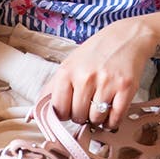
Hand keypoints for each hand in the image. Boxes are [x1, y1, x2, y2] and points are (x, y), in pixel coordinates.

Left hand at [41, 17, 157, 127]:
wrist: (127, 37)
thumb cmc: (95, 53)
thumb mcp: (69, 64)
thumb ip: (51, 89)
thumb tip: (33, 114)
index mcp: (67, 72)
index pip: (59, 110)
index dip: (65, 113)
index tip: (71, 108)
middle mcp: (85, 77)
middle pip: (78, 116)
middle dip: (82, 115)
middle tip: (88, 104)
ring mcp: (106, 83)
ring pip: (96, 119)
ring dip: (98, 118)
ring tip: (99, 106)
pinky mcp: (126, 88)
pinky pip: (115, 118)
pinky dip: (112, 121)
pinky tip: (111, 112)